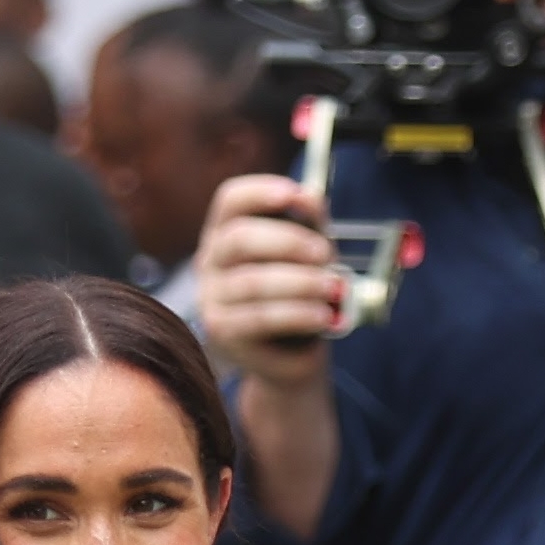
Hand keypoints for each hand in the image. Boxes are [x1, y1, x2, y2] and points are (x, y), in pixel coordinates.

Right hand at [193, 174, 342, 381]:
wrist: (292, 353)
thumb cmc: (300, 293)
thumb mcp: (309, 249)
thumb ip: (309, 220)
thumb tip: (308, 197)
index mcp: (228, 232)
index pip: (230, 200)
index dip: (260, 191)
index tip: (293, 194)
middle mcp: (210, 261)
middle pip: (239, 238)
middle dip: (289, 242)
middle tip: (326, 254)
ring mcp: (210, 297)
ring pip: (253, 282)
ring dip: (302, 283)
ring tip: (334, 289)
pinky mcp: (220, 331)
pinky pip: (259, 317)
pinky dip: (298, 314)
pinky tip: (324, 316)